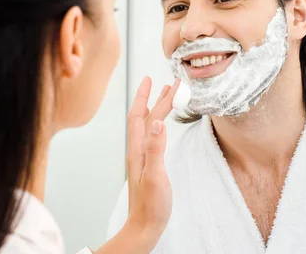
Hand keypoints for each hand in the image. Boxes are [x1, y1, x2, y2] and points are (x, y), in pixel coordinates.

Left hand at [95, 77, 178, 253]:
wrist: (144, 227)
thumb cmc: (150, 205)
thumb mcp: (156, 176)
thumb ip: (157, 149)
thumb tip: (158, 121)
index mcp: (138, 150)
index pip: (142, 116)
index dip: (147, 97)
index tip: (154, 79)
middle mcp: (138, 150)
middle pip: (145, 117)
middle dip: (154, 98)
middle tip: (167, 83)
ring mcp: (143, 157)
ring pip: (149, 126)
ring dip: (157, 109)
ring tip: (166, 96)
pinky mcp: (149, 164)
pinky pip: (153, 136)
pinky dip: (158, 123)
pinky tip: (162, 124)